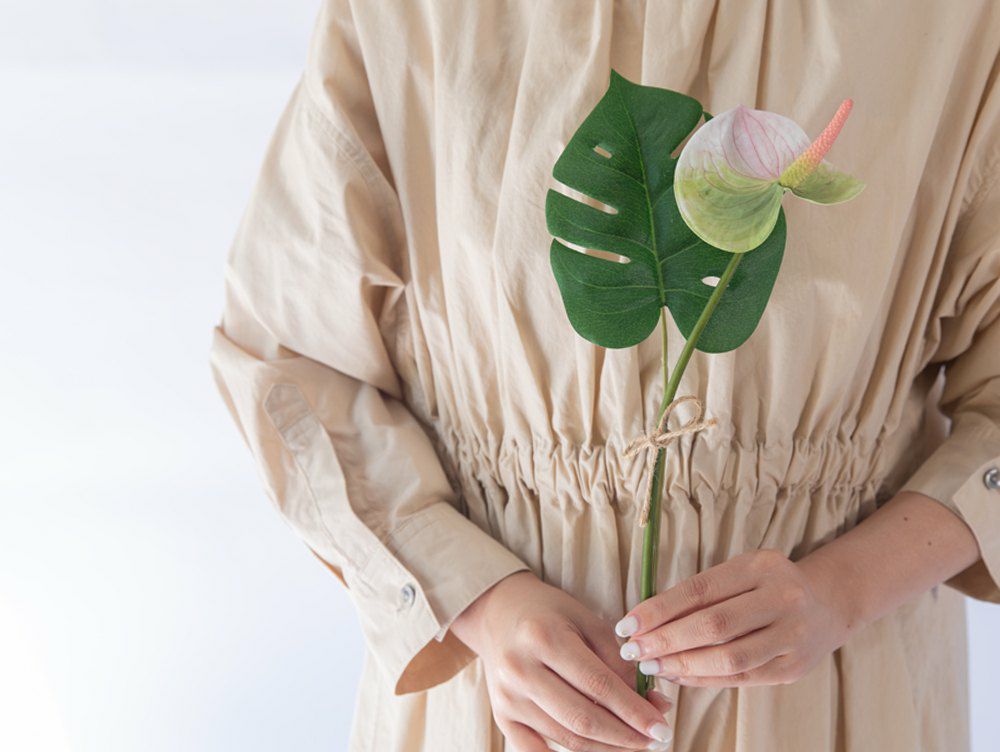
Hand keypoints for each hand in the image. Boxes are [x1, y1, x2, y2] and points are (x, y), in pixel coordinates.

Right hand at [451, 571, 674, 750]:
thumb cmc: (550, 613)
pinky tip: (598, 751)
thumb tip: (653, 704)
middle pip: (583, 719)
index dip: (634, 711)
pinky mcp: (501, 717)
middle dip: (626, 736)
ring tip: (634, 741)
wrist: (500, 612)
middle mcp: (520, 669)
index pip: (598, 685)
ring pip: (567, 739)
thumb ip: (618, 661)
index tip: (661, 726)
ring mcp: (507, 698)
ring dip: (607, 747)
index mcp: (543, 637)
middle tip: (655, 739)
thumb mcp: (586, 620)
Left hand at [613, 549, 853, 687]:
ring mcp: (792, 635)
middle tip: (633, 651)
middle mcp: (782, 598)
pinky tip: (679, 676)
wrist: (827, 604)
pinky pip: (741, 677)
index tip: (627, 625)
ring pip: (728, 657)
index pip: (699, 590)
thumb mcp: (739, 573)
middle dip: (665, 641)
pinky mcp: (793, 668)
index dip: (658, 610)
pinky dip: (704, 679)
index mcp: (760, 566)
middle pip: (713, 625)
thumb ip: (700, 593)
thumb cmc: (766, 586)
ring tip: (652, 667)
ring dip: (682, 665)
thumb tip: (645, 621)